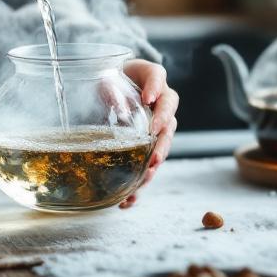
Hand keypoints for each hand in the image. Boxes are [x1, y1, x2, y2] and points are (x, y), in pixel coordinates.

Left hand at [119, 59, 178, 208]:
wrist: (114, 82)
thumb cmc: (113, 75)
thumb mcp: (107, 75)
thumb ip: (112, 88)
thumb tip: (120, 109)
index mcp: (153, 79)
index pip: (158, 78)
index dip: (156, 89)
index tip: (149, 99)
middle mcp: (161, 104)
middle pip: (169, 122)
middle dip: (163, 141)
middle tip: (156, 155)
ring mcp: (157, 127)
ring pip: (162, 147)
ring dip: (154, 165)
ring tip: (145, 179)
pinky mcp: (147, 145)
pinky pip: (147, 164)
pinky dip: (139, 185)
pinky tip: (127, 201)